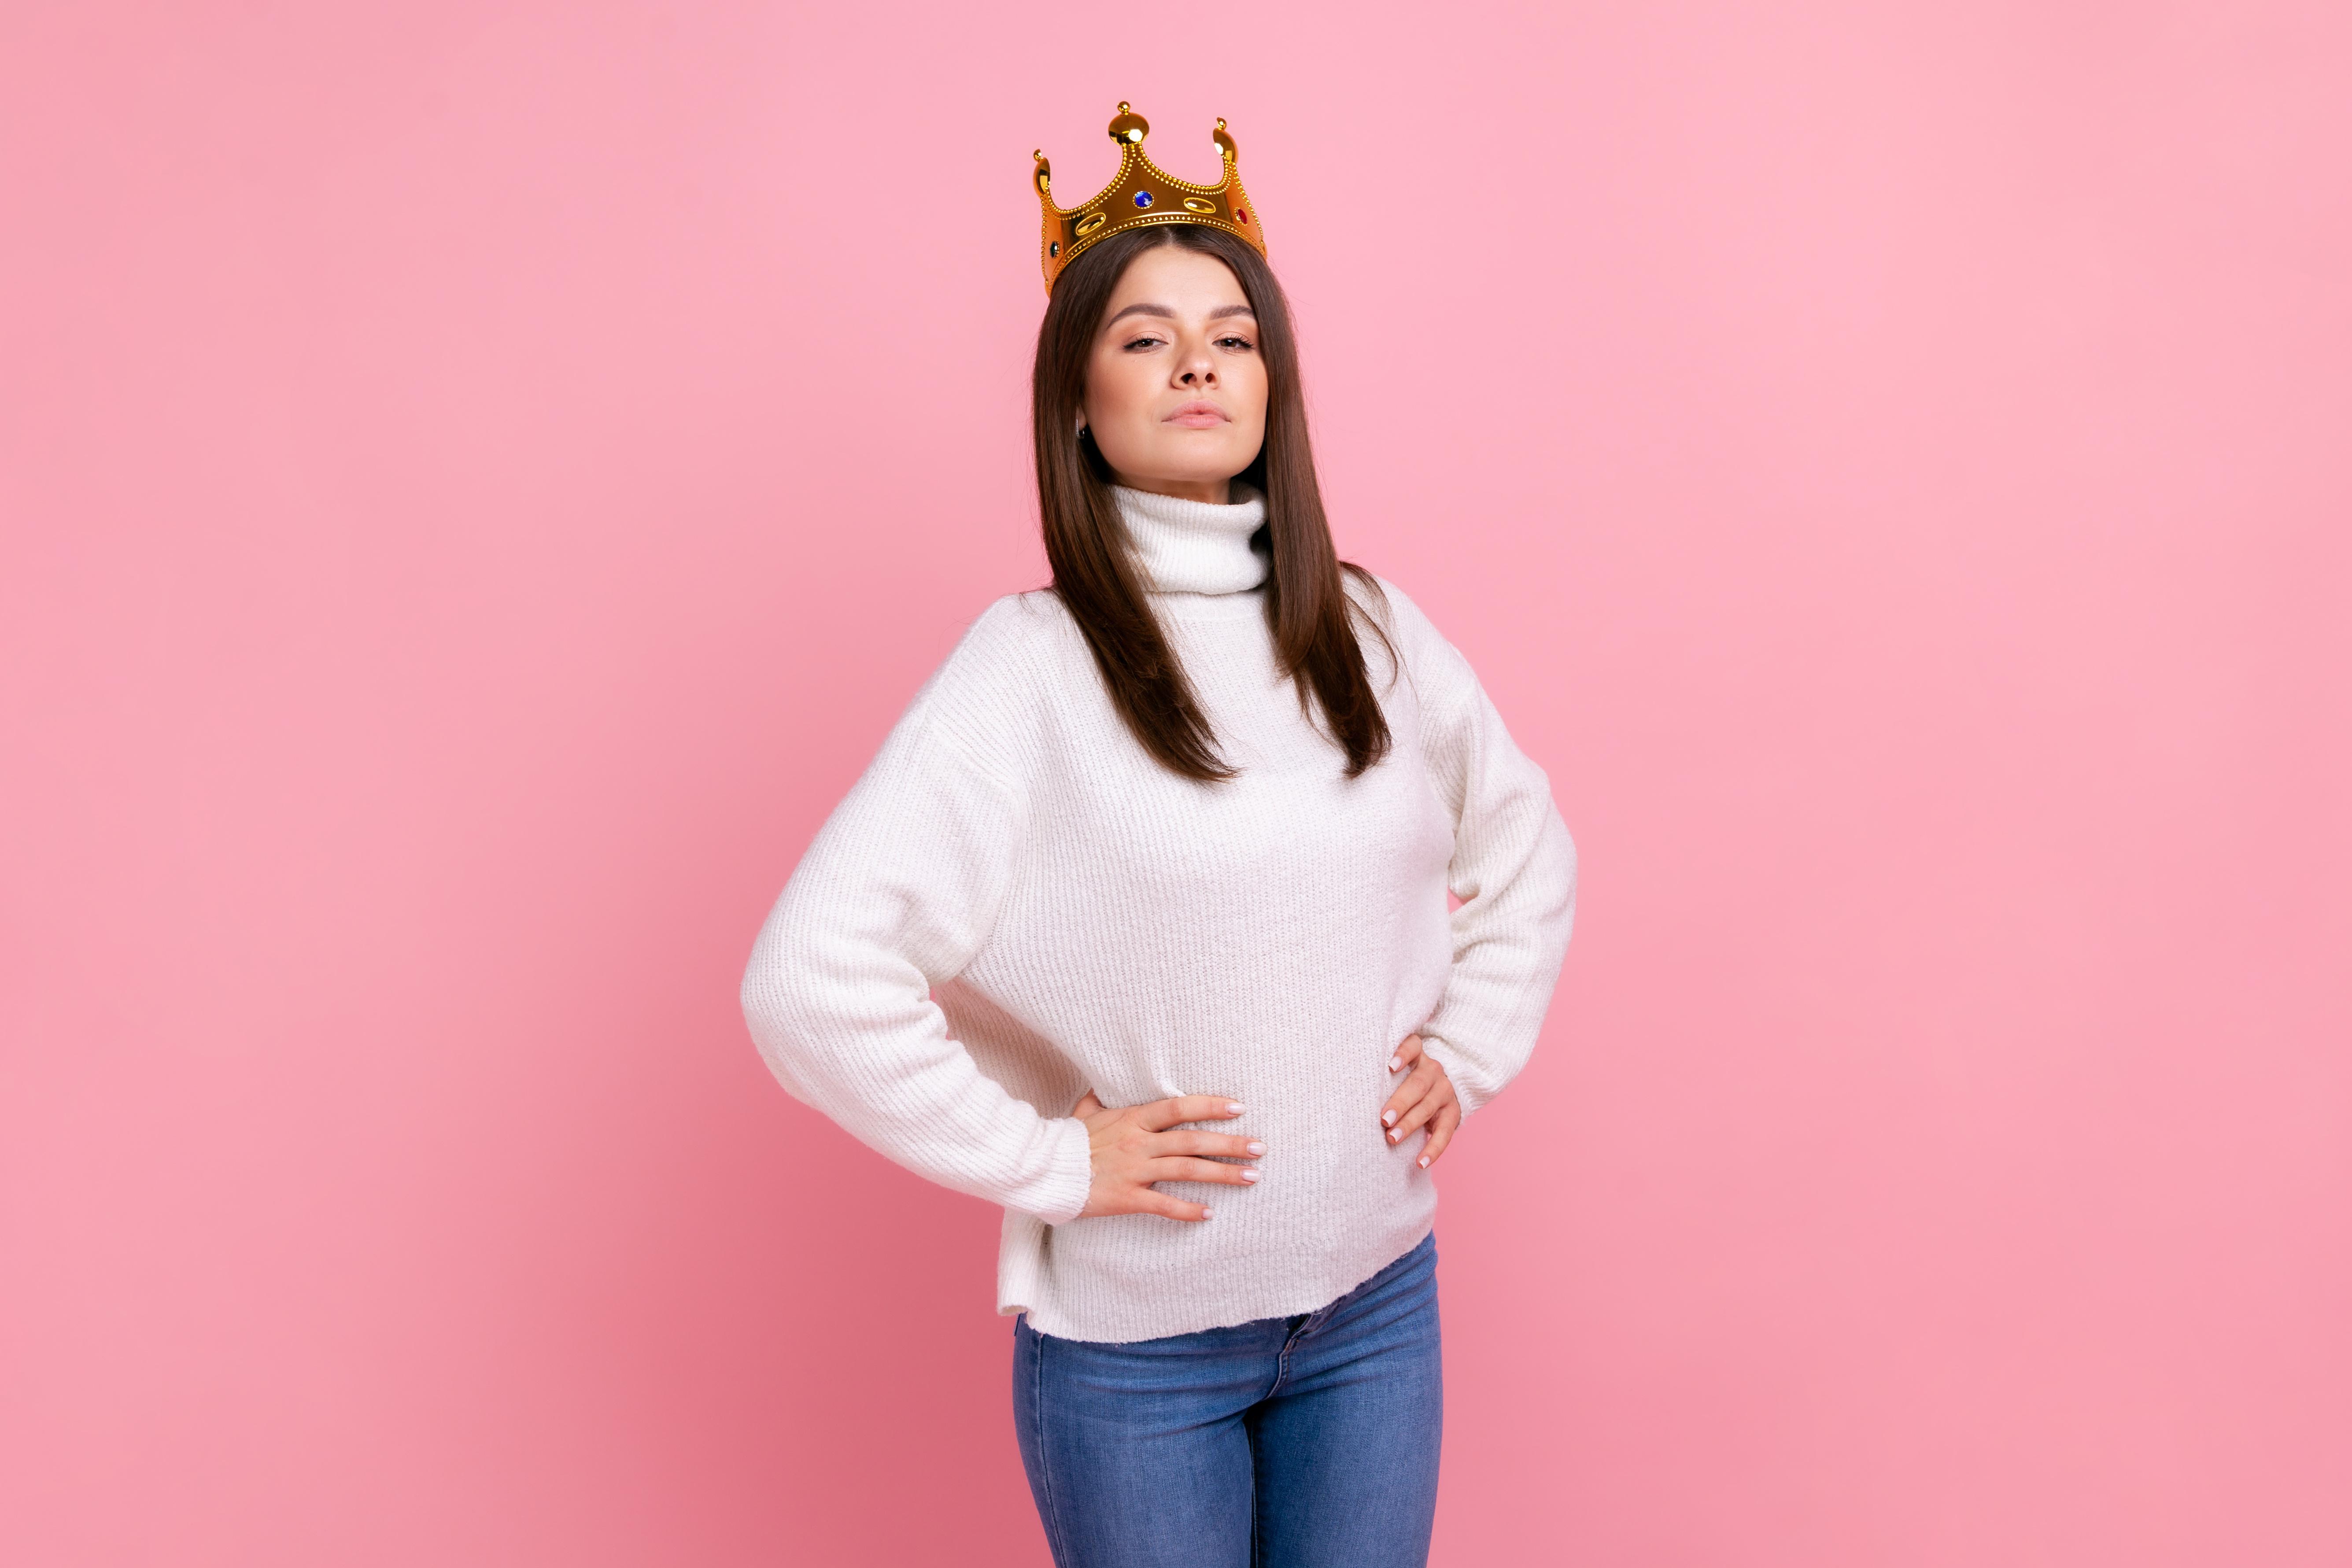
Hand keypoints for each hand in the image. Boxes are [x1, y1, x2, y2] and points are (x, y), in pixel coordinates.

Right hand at [1072, 1090, 1263, 1220]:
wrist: (1044, 1171)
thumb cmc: (1067, 1141)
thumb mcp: (1085, 1113)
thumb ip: (1100, 1100)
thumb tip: (1103, 1086)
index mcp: (1133, 1118)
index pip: (1179, 1107)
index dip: (1210, 1106)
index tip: (1239, 1107)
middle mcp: (1139, 1141)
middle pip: (1193, 1140)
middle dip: (1230, 1143)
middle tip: (1260, 1147)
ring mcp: (1135, 1170)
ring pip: (1186, 1169)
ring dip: (1222, 1174)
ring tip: (1250, 1177)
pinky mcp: (1127, 1197)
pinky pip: (1163, 1204)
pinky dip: (1187, 1209)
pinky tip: (1208, 1214)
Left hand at [1381, 1033, 1460, 1169]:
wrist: (1435, 1090)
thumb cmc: (1401, 1082)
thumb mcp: (1393, 1073)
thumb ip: (1379, 1075)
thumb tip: (1343, 1091)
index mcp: (1417, 1056)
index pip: (1413, 1046)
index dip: (1403, 1054)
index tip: (1390, 1067)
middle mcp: (1433, 1070)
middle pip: (1417, 1084)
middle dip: (1400, 1103)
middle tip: (1383, 1120)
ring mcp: (1445, 1091)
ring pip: (1428, 1107)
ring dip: (1410, 1124)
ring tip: (1392, 1138)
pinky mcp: (1453, 1113)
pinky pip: (1445, 1133)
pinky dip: (1433, 1149)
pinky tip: (1420, 1162)